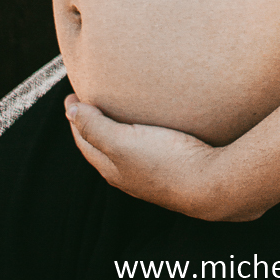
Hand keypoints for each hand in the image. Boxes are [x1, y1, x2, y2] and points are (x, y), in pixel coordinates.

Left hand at [65, 95, 260, 221]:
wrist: (210, 184)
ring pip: (120, 148)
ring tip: (114, 108)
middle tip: (88, 99)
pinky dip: (133, 133)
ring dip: (111, 129)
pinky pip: (141, 147)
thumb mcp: (123, 142)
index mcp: (111, 168)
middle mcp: (126, 174)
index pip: (84, 141)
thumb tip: (69, 111)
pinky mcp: (167, 167)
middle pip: (99, 146)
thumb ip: (96, 127)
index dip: (75, 117)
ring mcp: (147, 173)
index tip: (72, 95)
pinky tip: (146, 125)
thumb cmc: (165, 161)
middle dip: (89, 124)